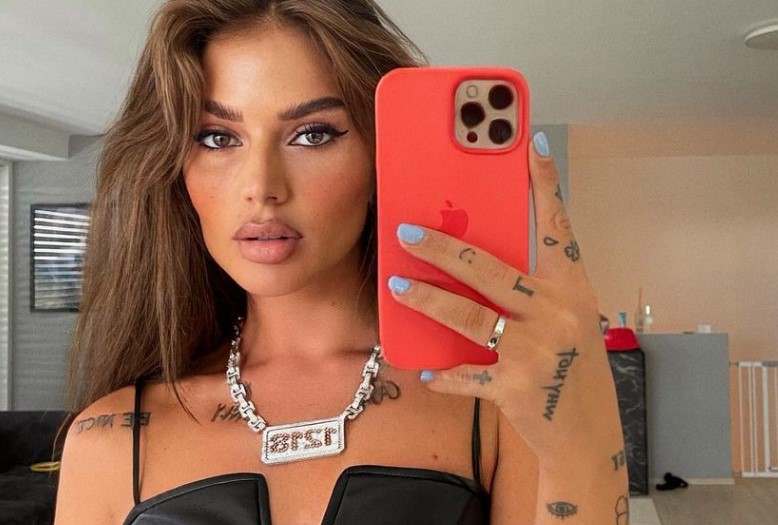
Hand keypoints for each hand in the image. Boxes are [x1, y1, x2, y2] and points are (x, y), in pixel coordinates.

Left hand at [387, 132, 620, 461]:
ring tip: (398, 287)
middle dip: (443, 248)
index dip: (544, 184)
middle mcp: (558, 313)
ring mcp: (537, 350)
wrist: (590, 433)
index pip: (558, 227)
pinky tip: (425, 370)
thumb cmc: (573, 369)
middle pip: (490, 268)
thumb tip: (473, 265)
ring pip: (469, 314)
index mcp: (572, 289)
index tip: (530, 144)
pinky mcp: (516, 387)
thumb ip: (530, 292)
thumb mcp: (565, 320)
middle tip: (406, 232)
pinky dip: (442, 373)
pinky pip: (466, 373)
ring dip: (428, 299)